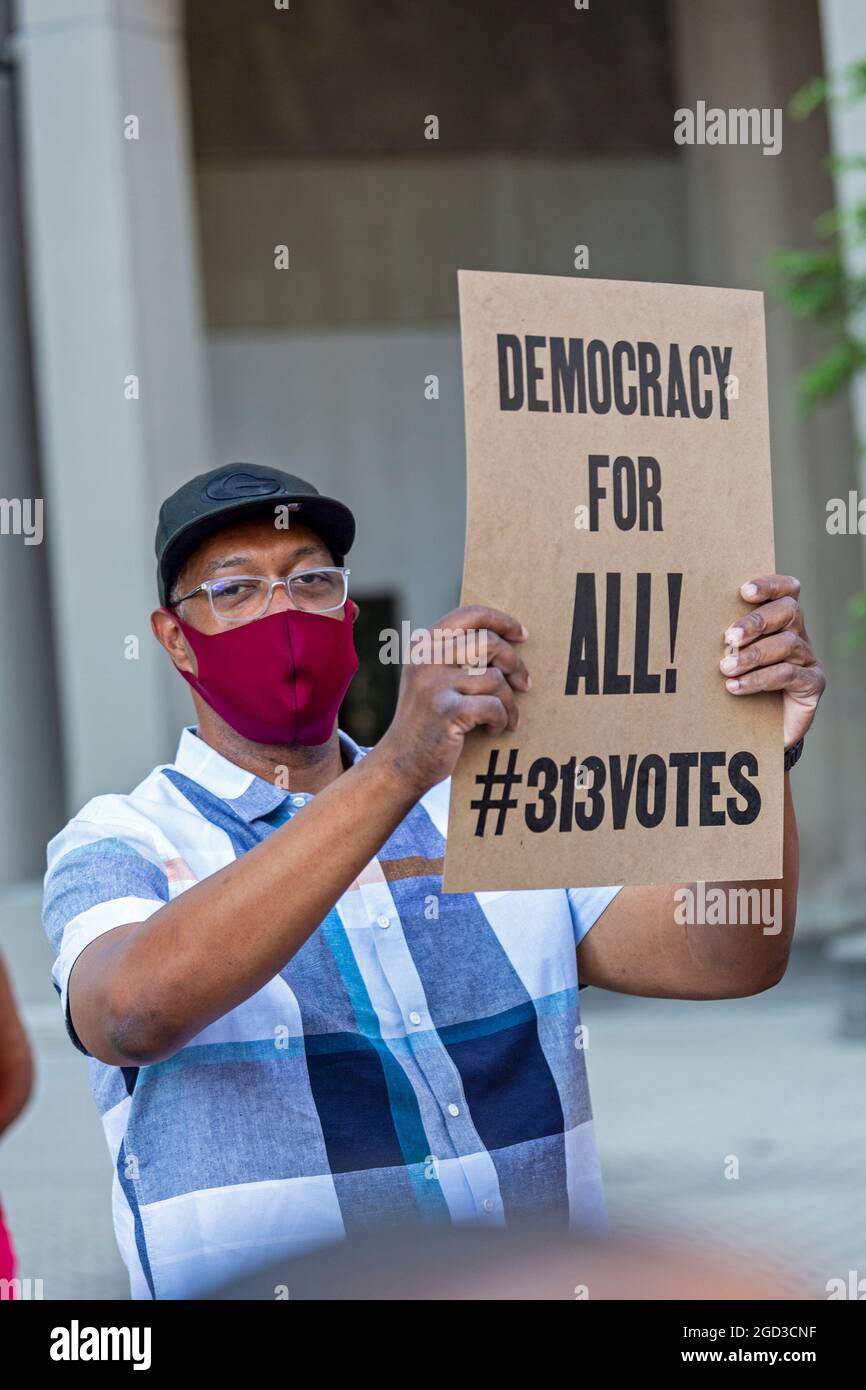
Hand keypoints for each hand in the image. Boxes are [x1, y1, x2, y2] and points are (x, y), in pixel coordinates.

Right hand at [376, 604, 529, 795]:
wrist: (401, 762)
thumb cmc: (426, 721)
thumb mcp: (431, 678)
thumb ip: (456, 655)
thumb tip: (507, 642)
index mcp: (424, 644)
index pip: (470, 615)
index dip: (502, 621)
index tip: (522, 635)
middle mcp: (426, 658)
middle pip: (489, 643)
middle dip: (515, 664)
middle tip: (525, 684)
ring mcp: (434, 683)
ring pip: (496, 679)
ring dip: (509, 702)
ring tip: (505, 718)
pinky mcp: (446, 710)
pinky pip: (494, 706)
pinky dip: (502, 720)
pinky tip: (493, 730)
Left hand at [720, 575, 824, 747]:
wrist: (761, 729)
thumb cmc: (741, 684)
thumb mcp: (732, 657)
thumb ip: (727, 640)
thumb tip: (693, 625)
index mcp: (781, 620)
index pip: (787, 590)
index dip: (770, 585)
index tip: (744, 591)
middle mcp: (798, 634)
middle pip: (788, 611)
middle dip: (756, 622)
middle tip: (729, 637)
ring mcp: (808, 658)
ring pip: (786, 644)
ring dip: (752, 655)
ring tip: (725, 668)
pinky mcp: (812, 684)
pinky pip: (788, 675)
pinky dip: (759, 679)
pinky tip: (735, 686)